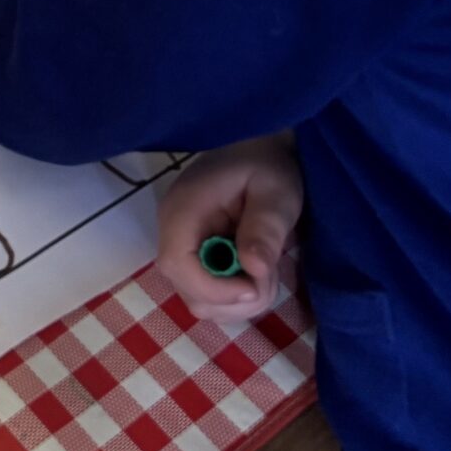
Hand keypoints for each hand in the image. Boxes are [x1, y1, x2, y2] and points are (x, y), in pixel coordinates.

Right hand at [157, 135, 305, 323]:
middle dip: (234, 299)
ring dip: (238, 301)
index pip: (177, 264)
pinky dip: (234, 297)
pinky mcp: (194, 257)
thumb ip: (265, 227)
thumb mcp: (277, 191)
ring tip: (265, 271)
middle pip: (188, 290)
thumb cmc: (267, 165)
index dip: (214, 288)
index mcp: (183, 209)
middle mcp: (173, 231)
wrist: (258, 149)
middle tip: (269, 275)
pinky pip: (207, 293)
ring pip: (199, 300)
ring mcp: (181, 246)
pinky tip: (254, 272)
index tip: (255, 286)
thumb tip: (253, 270)